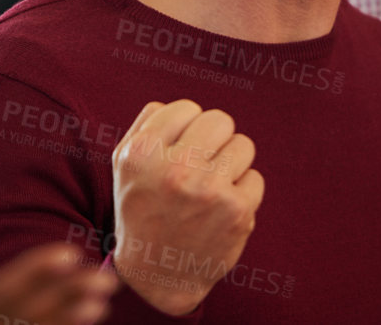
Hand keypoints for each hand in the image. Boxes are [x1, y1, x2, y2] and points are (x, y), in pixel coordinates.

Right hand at [110, 99, 262, 314]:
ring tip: (212, 184)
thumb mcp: (124, 165)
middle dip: (214, 138)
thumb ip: (146, 124)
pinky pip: (256, 177)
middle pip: (220, 120)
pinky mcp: (237, 212)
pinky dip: (243, 190)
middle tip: (202, 162)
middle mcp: (175, 170)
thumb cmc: (142, 210)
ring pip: (243, 144)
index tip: (179, 148)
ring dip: (231, 162)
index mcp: (143, 153)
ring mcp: (209, 191)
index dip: (186, 127)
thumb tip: (178, 104)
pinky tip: (222, 207)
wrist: (157, 275)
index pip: (185, 107)